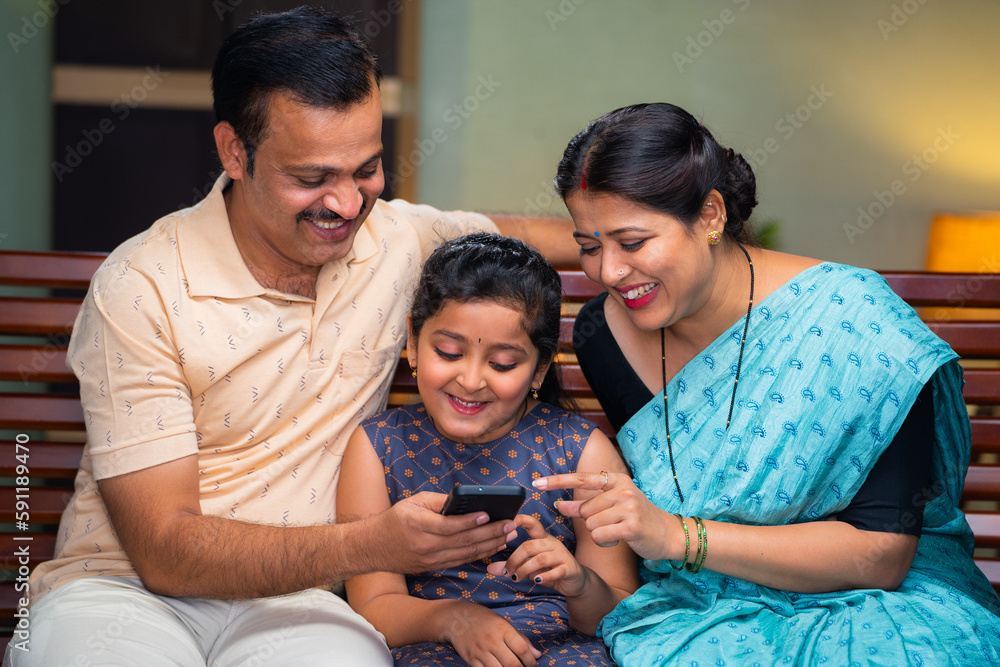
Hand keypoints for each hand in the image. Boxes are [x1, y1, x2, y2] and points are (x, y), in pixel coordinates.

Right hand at [375, 491, 517, 573]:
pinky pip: (462, 561)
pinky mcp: (434, 567)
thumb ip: (439, 501)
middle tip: (510, 524)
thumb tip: (466, 499)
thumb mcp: (414, 502)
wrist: (373, 547)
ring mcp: (431, 560)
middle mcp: (426, 545)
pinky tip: (494, 546)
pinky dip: (480, 554)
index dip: (469, 521)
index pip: (449, 525)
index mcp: (418, 524)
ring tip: (508, 535)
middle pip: (464, 541)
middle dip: (490, 533)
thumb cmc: (395, 520)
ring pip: (466, 554)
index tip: (487, 514)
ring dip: (490, 545)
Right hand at [443, 602, 541, 666]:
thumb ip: (521, 639)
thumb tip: (537, 655)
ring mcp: (480, 651)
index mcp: (503, 629)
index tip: (533, 664)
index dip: (531, 661)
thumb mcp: (504, 623)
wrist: (456, 618)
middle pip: (512, 664)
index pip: (522, 649)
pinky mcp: (471, 660)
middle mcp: (492, 640)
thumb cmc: (484, 619)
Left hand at [486, 515, 588, 597]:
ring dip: (525, 570)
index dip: (520, 520)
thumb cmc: (550, 570)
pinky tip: (536, 581)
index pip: (532, 523)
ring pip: (540, 559)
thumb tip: (489, 569)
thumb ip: (512, 566)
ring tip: (516, 578)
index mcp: (542, 538)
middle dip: (514, 559)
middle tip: (507, 572)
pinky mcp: (569, 568)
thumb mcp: (529, 567)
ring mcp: (562, 555)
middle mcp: (552, 543)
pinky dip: (544, 576)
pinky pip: (556, 571)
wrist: (576, 581)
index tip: (506, 524)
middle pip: (529, 545)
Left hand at [533, 472, 674, 560]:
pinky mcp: (630, 525)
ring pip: (590, 524)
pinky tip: (619, 539)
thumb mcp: (613, 506)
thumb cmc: (637, 519)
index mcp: (617, 480)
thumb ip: (587, 504)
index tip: (536, 482)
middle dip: (592, 521)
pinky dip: (605, 542)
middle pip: (584, 509)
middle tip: (612, 523)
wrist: (669, 534)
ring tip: (618, 531)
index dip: (558, 481)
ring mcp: (628, 506)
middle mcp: (622, 489)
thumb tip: (560, 503)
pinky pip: (599, 536)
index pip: (582, 478)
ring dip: (599, 533)